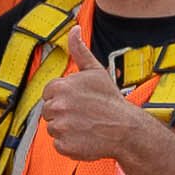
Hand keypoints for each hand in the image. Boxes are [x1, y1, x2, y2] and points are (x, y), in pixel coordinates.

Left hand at [28, 53, 157, 172]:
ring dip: (66, 129)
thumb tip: (74, 29)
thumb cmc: (110, 100)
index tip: (79, 101)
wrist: (126, 128)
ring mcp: (60, 127)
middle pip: (49, 111)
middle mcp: (57, 106)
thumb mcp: (95, 71)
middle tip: (84, 114)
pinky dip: (70, 144)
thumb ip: (79, 50)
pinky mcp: (64, 145)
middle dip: (63, 113)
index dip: (64, 97)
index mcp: (61, 87)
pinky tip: (85, 137)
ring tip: (85, 125)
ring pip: (53, 128)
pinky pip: (59, 144)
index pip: (49, 93)